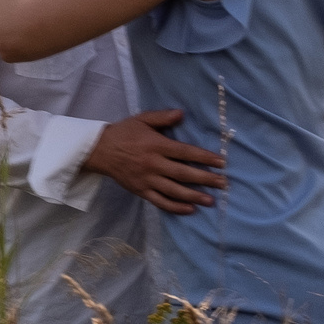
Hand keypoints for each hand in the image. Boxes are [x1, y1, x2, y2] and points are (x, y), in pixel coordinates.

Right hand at [82, 109, 227, 213]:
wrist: (99, 150)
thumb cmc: (124, 133)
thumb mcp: (141, 119)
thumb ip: (162, 117)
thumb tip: (182, 113)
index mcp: (156, 145)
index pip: (185, 152)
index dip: (204, 157)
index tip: (221, 162)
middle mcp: (153, 164)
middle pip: (183, 173)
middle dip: (205, 179)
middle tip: (224, 183)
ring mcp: (147, 180)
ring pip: (174, 191)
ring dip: (194, 196)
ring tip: (211, 200)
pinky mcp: (141, 191)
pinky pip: (160, 202)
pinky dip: (176, 207)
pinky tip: (190, 209)